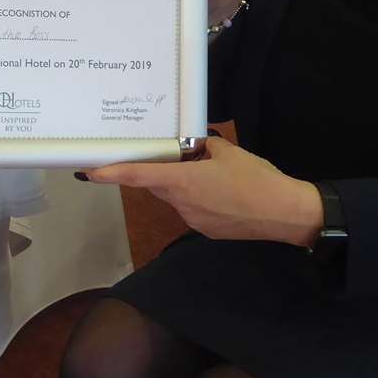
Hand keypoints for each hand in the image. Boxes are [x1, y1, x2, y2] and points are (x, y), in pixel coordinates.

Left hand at [83, 138, 321, 246]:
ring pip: (176, 198)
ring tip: (214, 175)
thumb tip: (196, 147)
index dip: (112, 173)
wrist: (286, 213)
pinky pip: (193, 210)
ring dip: (184, 185)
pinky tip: (224, 193)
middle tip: (178, 156)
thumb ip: (205, 147)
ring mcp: (193, 220)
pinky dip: (199, 199)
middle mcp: (181, 204)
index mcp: (183, 181)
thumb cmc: (257, 178)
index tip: (90, 172)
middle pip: (158, 185)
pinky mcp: (206, 231)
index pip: (138, 176)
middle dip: (161, 170)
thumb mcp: (229, 151)